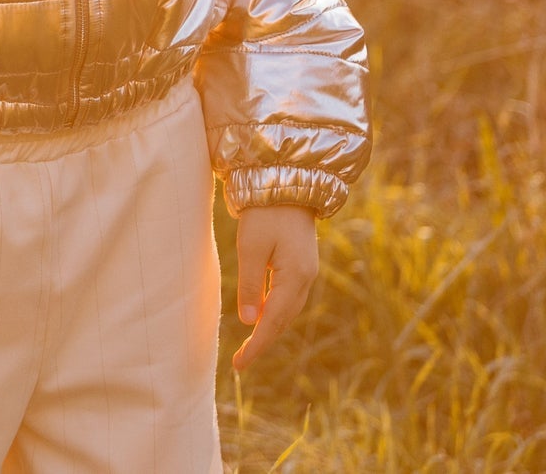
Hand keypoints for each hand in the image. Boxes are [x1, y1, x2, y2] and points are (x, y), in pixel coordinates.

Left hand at [230, 204, 318, 372]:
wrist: (286, 179)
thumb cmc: (265, 212)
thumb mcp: (251, 248)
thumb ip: (251, 285)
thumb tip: (249, 322)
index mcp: (296, 277)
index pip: (273, 321)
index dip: (256, 345)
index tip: (239, 365)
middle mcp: (306, 277)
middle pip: (284, 319)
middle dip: (263, 341)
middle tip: (241, 361)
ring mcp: (306, 269)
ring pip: (287, 308)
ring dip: (270, 326)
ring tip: (249, 344)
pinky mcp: (301, 260)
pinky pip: (288, 295)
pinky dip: (275, 309)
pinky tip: (261, 313)